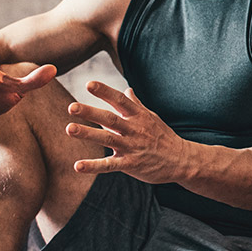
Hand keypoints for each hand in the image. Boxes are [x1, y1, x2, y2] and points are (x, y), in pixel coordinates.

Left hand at [65, 81, 187, 182]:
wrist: (182, 160)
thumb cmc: (164, 137)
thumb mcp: (152, 118)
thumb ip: (136, 104)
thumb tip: (127, 90)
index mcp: (138, 116)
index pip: (120, 100)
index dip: (105, 91)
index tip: (89, 84)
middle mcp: (134, 129)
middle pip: (110, 119)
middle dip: (90, 112)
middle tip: (71, 106)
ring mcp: (132, 147)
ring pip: (108, 139)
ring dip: (88, 134)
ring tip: (69, 129)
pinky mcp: (131, 164)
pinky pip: (110, 165)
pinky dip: (94, 166)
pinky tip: (77, 166)